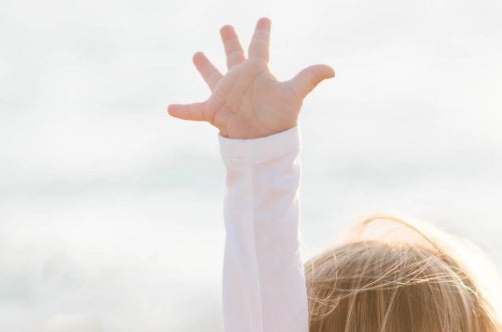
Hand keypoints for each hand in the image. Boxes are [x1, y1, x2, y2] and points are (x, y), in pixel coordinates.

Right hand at [168, 17, 334, 139]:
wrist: (265, 143)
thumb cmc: (280, 119)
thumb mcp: (294, 95)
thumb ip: (309, 78)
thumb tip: (332, 69)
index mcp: (258, 72)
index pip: (260, 47)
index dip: (262, 33)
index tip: (265, 19)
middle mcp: (240, 80)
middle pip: (234, 56)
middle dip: (230, 42)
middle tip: (225, 27)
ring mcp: (226, 95)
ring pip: (212, 77)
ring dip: (204, 67)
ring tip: (197, 54)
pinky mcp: (214, 111)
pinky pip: (194, 110)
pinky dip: (182, 110)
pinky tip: (169, 108)